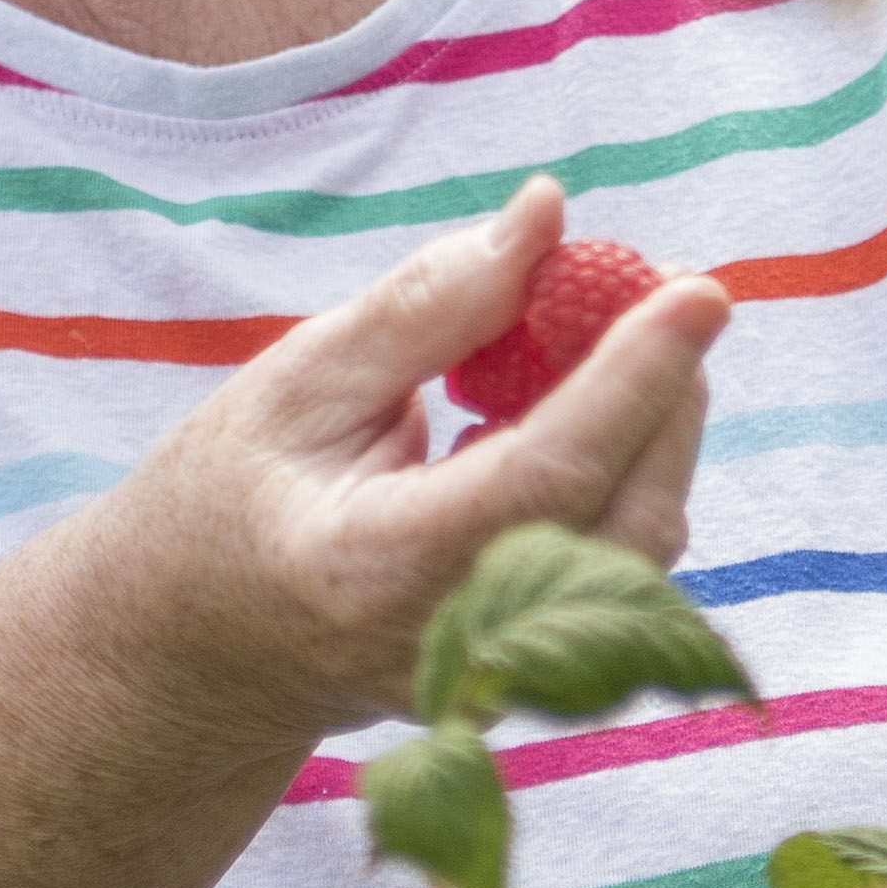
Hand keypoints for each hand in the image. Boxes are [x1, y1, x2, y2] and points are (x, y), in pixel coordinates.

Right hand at [103, 178, 728, 741]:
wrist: (188, 650)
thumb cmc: (226, 500)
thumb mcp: (303, 380)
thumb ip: (432, 304)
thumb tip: (546, 214)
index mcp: (378, 570)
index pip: (548, 472)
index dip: (635, 377)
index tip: (697, 290)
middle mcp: (455, 640)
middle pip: (626, 519)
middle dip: (668, 393)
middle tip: (668, 288)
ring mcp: (498, 673)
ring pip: (641, 549)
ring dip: (656, 428)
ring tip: (622, 331)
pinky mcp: (528, 669)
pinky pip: (617, 562)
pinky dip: (626, 469)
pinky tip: (587, 401)